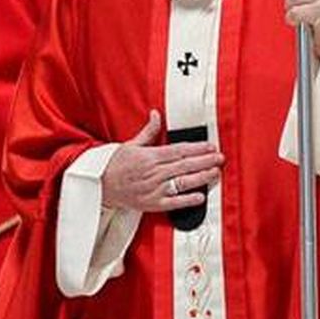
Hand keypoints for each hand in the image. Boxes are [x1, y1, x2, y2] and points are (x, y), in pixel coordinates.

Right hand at [100, 111, 223, 213]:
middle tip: (220, 158)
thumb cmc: (114, 164)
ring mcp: (154, 189)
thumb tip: (157, 114)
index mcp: (149, 156)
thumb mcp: (130, 144)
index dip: (197, 148)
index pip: (179, 150)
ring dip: (201, 178)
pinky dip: (187, 200)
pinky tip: (201, 196)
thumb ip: (148, 131)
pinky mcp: (152, 204)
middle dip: (205, 161)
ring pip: (182, 182)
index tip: (210, 146)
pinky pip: (173, 202)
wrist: (100, 186)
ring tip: (215, 173)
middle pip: (184, 165)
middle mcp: (153, 173)